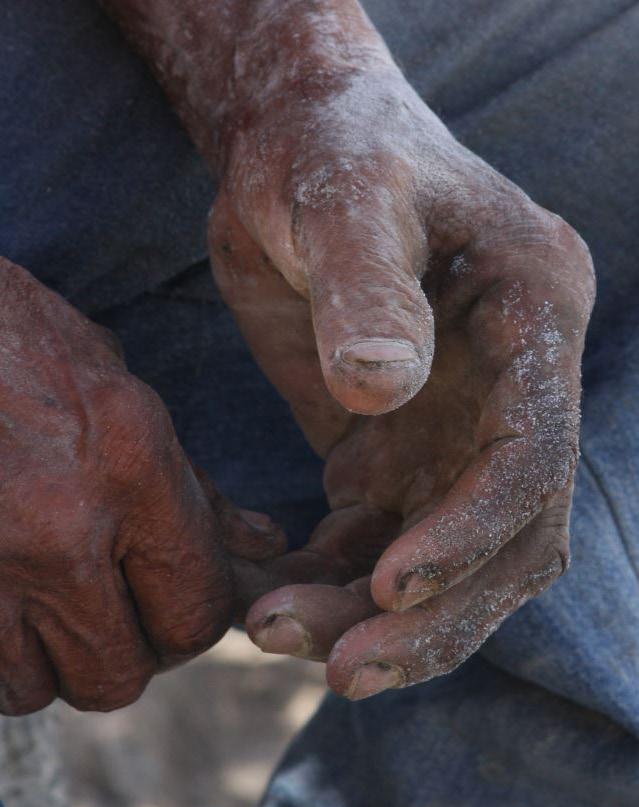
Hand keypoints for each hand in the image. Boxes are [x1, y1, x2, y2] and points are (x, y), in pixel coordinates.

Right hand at [0, 211, 283, 713]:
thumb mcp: (103, 372)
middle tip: (100, 605)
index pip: (196, 609)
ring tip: (22, 590)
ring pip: (29, 688)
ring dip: (35, 654)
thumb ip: (186, 478)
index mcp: (128, 461)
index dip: (191, 616)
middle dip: (118, 647)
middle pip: (117, 675)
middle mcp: (56, 531)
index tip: (172, 602)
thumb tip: (257, 543)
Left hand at [210, 61, 594, 699]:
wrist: (292, 139)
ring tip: (274, 633)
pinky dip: (332, 581)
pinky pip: (376, 537)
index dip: (473, 531)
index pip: (533, 452)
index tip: (391, 584)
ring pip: (438, 553)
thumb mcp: (343, 197)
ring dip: (370, 612)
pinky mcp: (394, 441)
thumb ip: (366, 290)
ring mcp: (455, 419)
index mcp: (534, 311)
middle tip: (338, 667)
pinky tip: (274, 597)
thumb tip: (381, 393)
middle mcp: (512, 380)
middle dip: (431, 611)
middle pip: (503, 533)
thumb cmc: (327, 146)